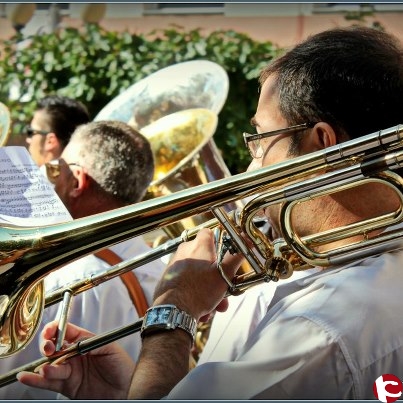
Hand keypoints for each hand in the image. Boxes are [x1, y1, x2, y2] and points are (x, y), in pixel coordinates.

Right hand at [17, 321, 134, 399]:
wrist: (125, 389)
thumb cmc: (122, 366)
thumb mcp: (109, 348)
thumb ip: (90, 343)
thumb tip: (75, 342)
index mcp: (84, 341)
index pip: (66, 330)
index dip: (56, 328)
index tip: (51, 331)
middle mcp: (74, 354)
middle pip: (54, 346)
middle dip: (48, 345)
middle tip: (50, 349)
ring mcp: (69, 369)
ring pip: (50, 364)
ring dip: (45, 365)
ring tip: (46, 369)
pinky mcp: (66, 385)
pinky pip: (48, 382)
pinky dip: (36, 380)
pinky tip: (27, 376)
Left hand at [153, 228, 243, 319]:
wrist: (173, 310)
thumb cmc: (198, 291)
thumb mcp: (224, 274)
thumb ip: (235, 256)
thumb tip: (245, 241)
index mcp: (198, 246)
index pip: (210, 233)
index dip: (220, 242)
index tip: (226, 253)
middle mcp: (184, 251)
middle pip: (206, 259)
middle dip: (216, 277)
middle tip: (223, 291)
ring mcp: (175, 264)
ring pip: (197, 274)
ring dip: (207, 290)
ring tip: (213, 306)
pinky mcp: (169, 278)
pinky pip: (187, 283)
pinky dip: (195, 294)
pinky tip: (201, 309)